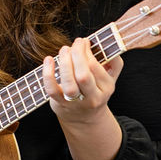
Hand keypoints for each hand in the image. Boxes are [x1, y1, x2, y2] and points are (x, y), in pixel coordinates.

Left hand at [44, 38, 124, 159]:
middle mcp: (93, 97)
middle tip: (74, 44)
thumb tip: (107, 43)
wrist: (84, 118)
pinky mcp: (61, 103)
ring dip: (64, 63)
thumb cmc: (94, 90)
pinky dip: (48, 74)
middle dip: (77, 56)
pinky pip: (52, 89)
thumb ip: (112, 63)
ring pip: (69, 83)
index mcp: (107, 87)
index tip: (83, 41)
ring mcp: (76, 102)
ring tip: (64, 50)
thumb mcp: (108, 79)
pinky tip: (48, 60)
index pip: (96, 67)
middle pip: (84, 76)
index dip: (88, 51)